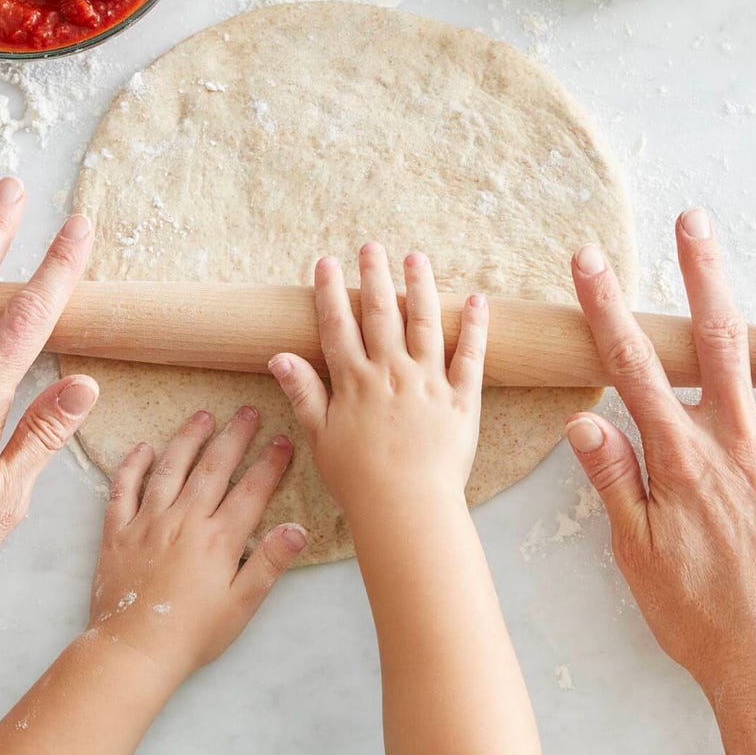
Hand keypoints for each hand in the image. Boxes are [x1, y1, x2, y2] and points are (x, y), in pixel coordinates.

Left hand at [90, 406, 304, 684]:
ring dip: (189, 439)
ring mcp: (148, 522)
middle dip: (234, 436)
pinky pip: (124, 489)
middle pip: (214, 468)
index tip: (282, 439)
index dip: (270, 463)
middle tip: (247, 411)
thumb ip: (269, 564)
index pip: (251, 490)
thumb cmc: (192, 634)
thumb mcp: (241, 605)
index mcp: (218, 539)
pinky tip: (143, 447)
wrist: (133, 650)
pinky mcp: (118, 531)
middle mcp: (184, 520)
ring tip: (203, 416)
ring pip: (171, 468)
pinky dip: (133, 465)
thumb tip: (298, 528)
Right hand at [270, 248, 541, 754]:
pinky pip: (470, 356)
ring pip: (425, 323)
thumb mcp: (321, 436)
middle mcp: (391, 372)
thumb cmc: (359, 479)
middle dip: (374, 275)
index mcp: (354, 381)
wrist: (406, 507)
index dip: (330, 291)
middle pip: (381, 313)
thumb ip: (303, 392)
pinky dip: (475, 327)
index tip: (325, 262)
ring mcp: (428, 382)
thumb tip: (279, 356)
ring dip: (420, 287)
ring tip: (416, 258)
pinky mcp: (462, 399)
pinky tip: (476, 300)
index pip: (338, 325)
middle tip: (371, 246)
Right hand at [563, 209, 755, 754]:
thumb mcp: (636, 551)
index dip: (608, 310)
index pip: (633, 369)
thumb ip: (614, 479)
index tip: (590, 262)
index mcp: (682, 461)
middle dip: (701, 275)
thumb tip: (583, 420)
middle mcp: (738, 445)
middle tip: (692, 221)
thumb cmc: (699, 615)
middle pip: (716, 343)